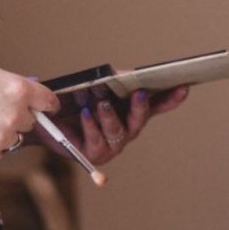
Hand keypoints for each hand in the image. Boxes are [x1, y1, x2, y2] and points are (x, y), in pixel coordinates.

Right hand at [0, 59, 59, 164]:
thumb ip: (8, 84)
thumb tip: (25, 94)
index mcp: (18, 90)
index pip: (48, 101)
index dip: (47, 105)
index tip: (47, 109)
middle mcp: (15, 115)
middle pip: (31, 122)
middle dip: (17, 117)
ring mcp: (3, 136)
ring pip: (13, 138)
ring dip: (0, 133)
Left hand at [35, 86, 189, 164]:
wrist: (44, 120)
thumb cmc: (72, 101)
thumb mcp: (95, 86)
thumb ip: (112, 82)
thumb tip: (126, 75)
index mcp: (132, 111)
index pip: (158, 104)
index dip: (172, 97)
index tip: (184, 86)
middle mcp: (128, 129)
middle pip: (141, 119)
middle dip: (140, 106)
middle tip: (139, 93)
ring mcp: (114, 144)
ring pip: (119, 131)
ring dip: (110, 115)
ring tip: (101, 103)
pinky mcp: (97, 154)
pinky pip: (98, 140)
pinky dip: (91, 125)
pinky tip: (86, 113)